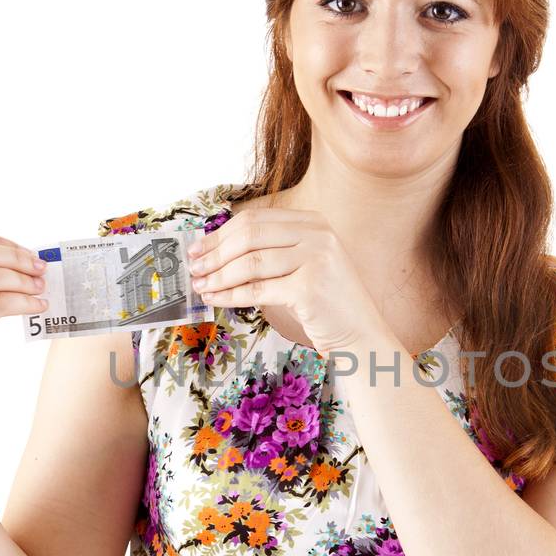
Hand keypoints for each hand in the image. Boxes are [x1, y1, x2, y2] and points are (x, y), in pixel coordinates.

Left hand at [186, 204, 388, 358]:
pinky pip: (257, 289)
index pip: (255, 220)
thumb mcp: (304, 265)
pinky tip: (215, 300)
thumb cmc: (326, 304)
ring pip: (250, 263)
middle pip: (249, 236)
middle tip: (193, 268)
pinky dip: (230, 295)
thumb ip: (273, 251)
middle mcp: (318, 234)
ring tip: (200, 287)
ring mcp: (317, 259)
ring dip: (218, 276)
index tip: (198, 248)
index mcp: (314, 222)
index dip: (221, 234)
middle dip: (215, 253)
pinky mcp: (310, 288)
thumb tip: (217, 250)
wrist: (361, 336)